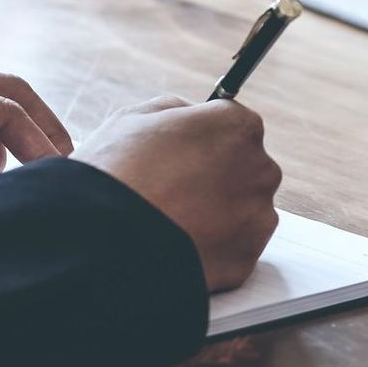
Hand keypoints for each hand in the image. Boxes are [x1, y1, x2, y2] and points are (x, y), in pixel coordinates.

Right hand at [75, 97, 281, 291]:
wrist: (107, 244)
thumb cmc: (117, 174)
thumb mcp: (135, 118)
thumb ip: (175, 109)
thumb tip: (188, 116)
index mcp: (238, 127)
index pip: (233, 126)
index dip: (204, 140)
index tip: (183, 154)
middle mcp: (261, 168)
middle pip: (244, 169)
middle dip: (216, 178)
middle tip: (174, 191)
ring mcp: (257, 216)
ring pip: (243, 210)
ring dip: (218, 213)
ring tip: (173, 221)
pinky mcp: (247, 257)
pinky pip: (235, 247)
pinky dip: (214, 247)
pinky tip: (180, 244)